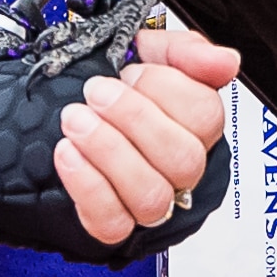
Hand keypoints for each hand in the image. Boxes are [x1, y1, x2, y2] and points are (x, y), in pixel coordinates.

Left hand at [51, 18, 240, 244]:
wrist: (51, 113)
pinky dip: (87, 185)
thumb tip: (225, 60)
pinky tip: (68, 152)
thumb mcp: (142, 51)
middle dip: (133, 118)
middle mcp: (180, 167)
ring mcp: (151, 200)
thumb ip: (184, 51)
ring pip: (152, 195)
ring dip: (108, 151)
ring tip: (75, 119)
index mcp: (195, 125)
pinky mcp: (115, 225)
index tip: (129, 71)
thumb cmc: (105, 85)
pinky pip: (112, 221)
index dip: (166, 89)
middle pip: (184, 159)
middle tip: (96, 92)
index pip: (206, 116)